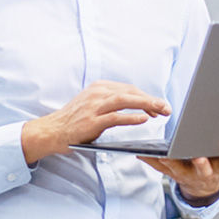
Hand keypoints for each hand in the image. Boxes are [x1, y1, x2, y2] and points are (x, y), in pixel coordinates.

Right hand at [21, 80, 170, 163]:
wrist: (52, 131)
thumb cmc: (75, 120)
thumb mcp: (93, 104)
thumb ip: (111, 102)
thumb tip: (137, 106)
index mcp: (99, 87)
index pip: (129, 89)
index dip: (146, 97)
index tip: (159, 105)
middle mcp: (97, 93)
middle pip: (130, 92)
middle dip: (151, 100)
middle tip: (166, 109)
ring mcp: (94, 106)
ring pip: (125, 101)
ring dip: (146, 105)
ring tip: (160, 111)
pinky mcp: (92, 121)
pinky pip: (115, 117)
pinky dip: (131, 117)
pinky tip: (143, 119)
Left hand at [139, 150, 218, 205]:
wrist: (203, 186)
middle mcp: (204, 171)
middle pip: (203, 167)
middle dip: (201, 162)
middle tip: (199, 156)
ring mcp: (187, 172)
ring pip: (179, 166)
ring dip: (170, 160)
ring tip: (162, 152)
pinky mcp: (171, 170)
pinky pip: (160, 166)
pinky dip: (151, 160)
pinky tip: (142, 152)